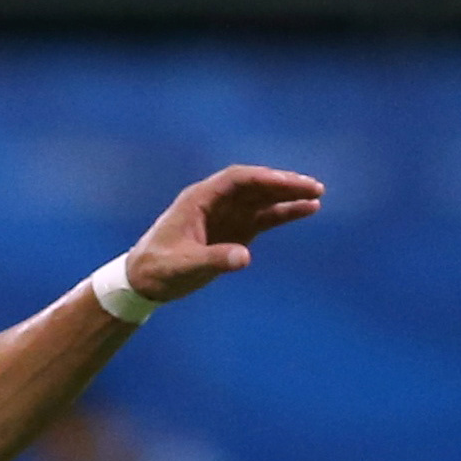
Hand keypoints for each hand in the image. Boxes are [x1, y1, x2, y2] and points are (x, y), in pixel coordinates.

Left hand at [121, 165, 323, 304]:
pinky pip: (264, 216)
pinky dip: (284, 212)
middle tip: (313, 188)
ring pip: (262, 198)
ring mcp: (227, 214)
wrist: (142, 282)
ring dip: (288, 196)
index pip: (237, 180)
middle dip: (283, 184)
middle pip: (255, 184)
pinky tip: (308, 209)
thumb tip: (245, 257)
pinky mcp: (234, 230)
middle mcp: (215, 201)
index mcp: (198, 199)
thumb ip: (213, 260)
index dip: (264, 179)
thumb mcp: (183, 266)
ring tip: (317, 196)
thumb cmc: (157, 270)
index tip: (288, 184)